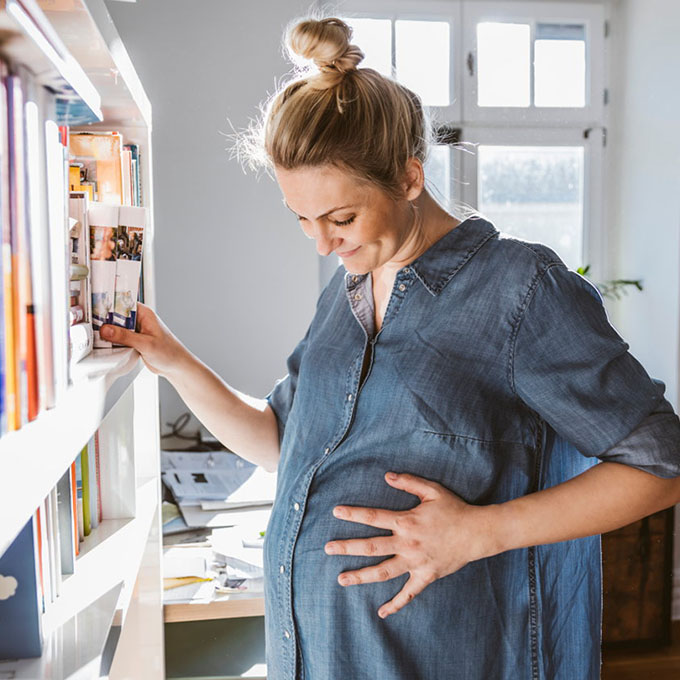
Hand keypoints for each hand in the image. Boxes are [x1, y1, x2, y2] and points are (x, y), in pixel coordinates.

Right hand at [99, 302, 189, 378]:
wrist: (175, 366)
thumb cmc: (169, 352)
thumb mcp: (146, 344)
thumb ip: (125, 337)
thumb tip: (106, 330)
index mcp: (144, 313)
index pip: (122, 303)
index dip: (108, 304)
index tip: (93, 308)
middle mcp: (139, 320)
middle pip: (115, 315)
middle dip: (104, 320)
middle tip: (90, 325)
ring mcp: (135, 330)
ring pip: (115, 328)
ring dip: (107, 333)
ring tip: (94, 336)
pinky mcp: (132, 340)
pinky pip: (118, 338)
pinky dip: (111, 341)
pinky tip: (104, 345)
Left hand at [324, 472, 498, 618]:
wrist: (477, 532)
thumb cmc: (454, 509)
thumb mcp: (432, 490)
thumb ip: (408, 482)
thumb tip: (387, 475)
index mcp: (406, 521)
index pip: (373, 517)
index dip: (353, 514)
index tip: (335, 512)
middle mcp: (407, 543)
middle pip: (371, 547)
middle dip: (347, 547)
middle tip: (327, 548)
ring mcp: (415, 562)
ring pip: (383, 572)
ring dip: (361, 576)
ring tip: (342, 579)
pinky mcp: (426, 576)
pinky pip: (408, 593)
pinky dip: (395, 604)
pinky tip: (381, 612)